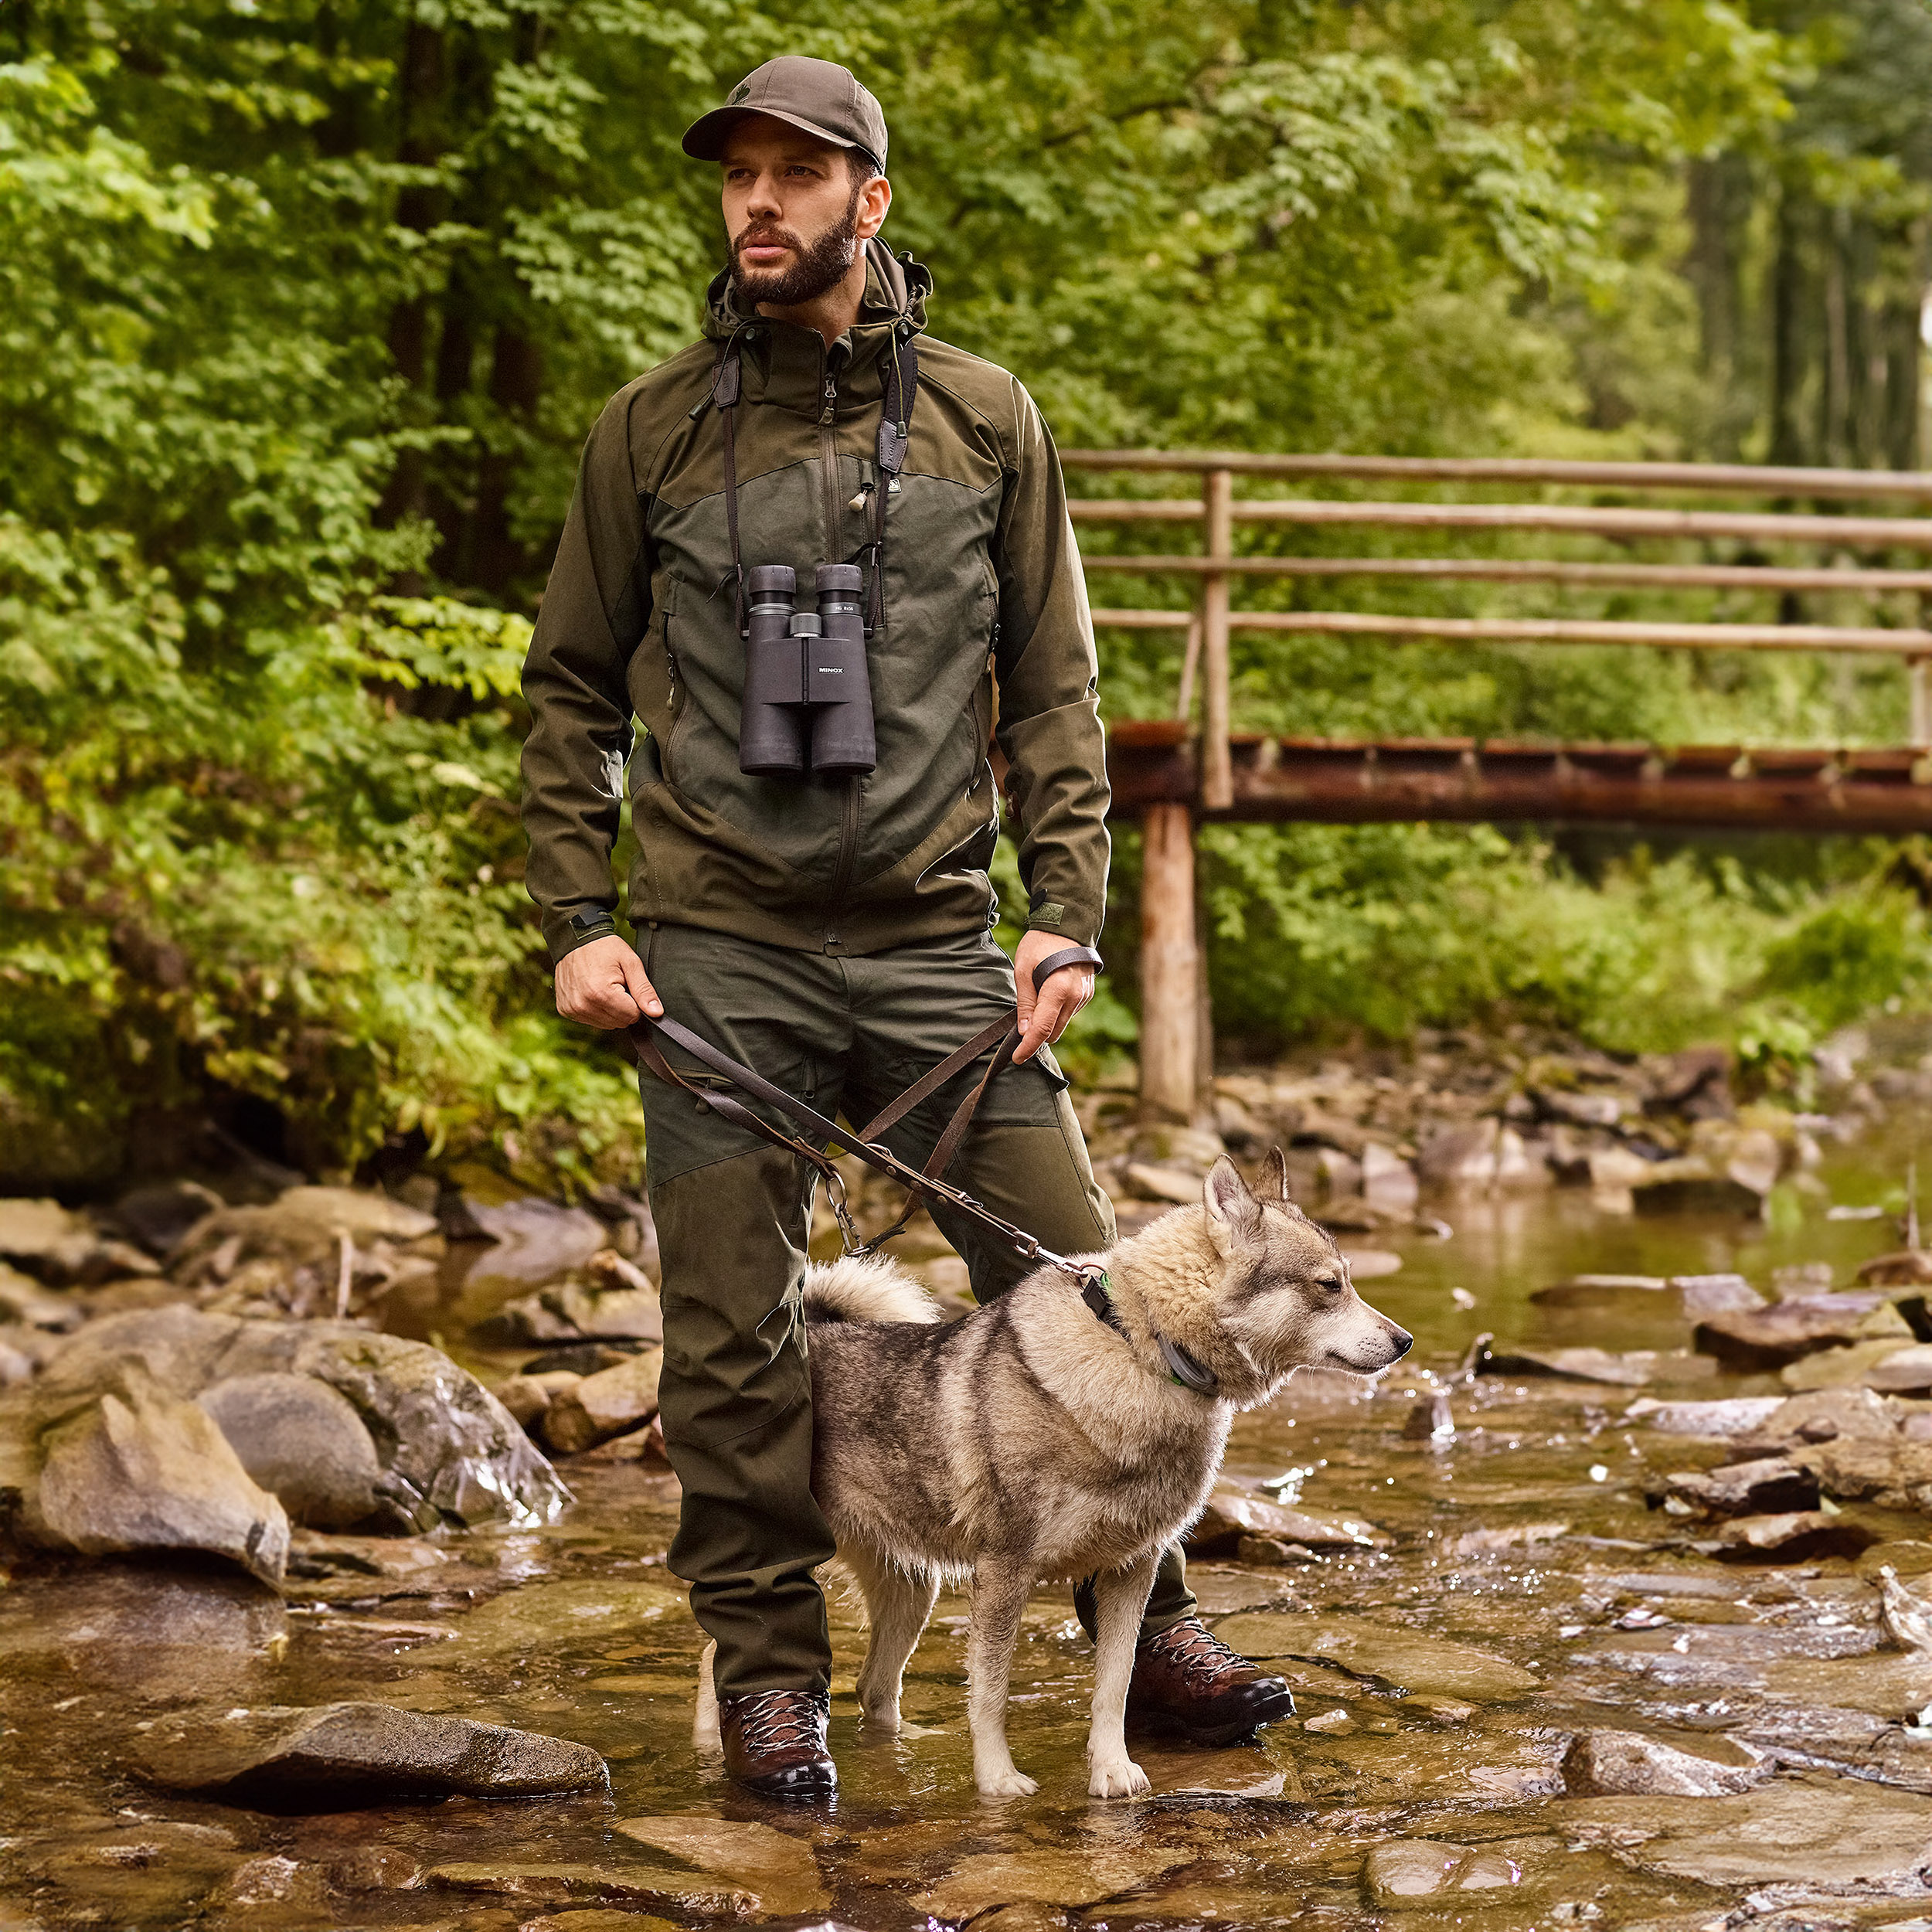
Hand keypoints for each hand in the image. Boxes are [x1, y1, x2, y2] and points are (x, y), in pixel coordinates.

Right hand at [554, 934, 661, 1028]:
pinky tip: (592, 992)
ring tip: (603, 987)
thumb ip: (644, 990)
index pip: (633, 1016)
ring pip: (607, 1024)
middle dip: (623, 1006)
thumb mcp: (631, 963)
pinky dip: (596, 1009)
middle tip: (615, 984)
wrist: (575, 939)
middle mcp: (584, 1005)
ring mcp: (572, 1009)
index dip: (636, 1002)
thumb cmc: (604, 948)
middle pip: (620, 1022)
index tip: (627, 985)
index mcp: (601, 993)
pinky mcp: (566, 1010)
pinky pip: (591, 1020)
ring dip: (610, 1009)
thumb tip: (657, 1013)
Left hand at [1012, 929, 1094, 1064]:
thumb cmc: (1041, 944)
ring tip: (1034, 1004)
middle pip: (1054, 1032)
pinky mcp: (1088, 994)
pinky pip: (1069, 1013)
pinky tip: (1048, 996)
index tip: (1017, 1058)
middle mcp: (1076, 997)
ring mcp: (1085, 996)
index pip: (1043, 1029)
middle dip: (1037, 1037)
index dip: (1028, 1047)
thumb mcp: (1023, 970)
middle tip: (1019, 1033)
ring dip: (1048, 1024)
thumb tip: (1024, 1031)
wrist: (1068, 924)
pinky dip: (1057, 1012)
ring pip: (1062, 1023)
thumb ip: (1025, 1003)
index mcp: (1058, 990)